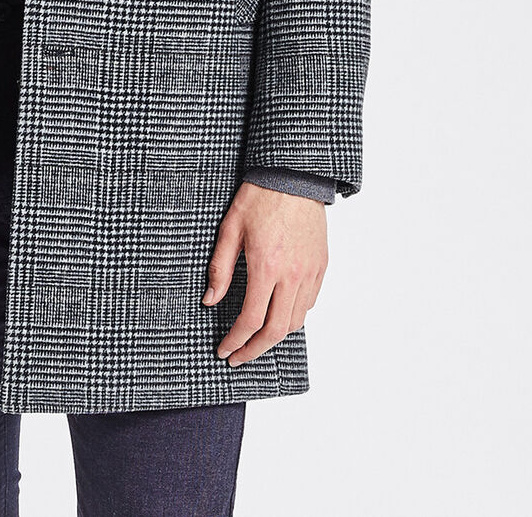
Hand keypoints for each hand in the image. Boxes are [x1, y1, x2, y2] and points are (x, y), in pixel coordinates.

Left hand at [202, 180, 327, 365]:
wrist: (294, 175)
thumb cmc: (260, 196)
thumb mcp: (230, 228)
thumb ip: (220, 268)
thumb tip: (209, 300)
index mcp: (266, 267)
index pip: (251, 320)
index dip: (236, 341)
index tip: (225, 350)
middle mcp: (292, 275)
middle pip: (276, 330)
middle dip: (255, 350)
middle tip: (239, 357)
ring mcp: (310, 272)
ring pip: (296, 320)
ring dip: (275, 336)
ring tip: (257, 337)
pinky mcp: (321, 266)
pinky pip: (310, 303)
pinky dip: (294, 316)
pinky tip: (279, 313)